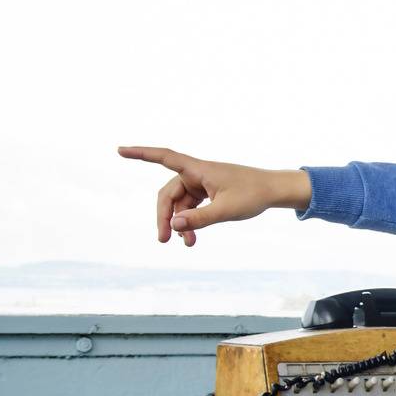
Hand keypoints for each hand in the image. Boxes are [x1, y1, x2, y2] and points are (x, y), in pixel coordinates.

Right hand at [117, 146, 309, 246]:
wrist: (274, 191)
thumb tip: (174, 225)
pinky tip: (191, 238)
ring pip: (180, 204)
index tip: (120, 150)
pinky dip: (190, 221)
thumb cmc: (253, 194)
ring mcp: (202, 183)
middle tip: (163, 240)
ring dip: (180, 223)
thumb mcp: (226, 210)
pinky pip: (191, 207)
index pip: (164, 157)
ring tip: (187, 245)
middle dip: (165, 216)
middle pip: (169, 194)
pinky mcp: (208, 192)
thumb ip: (199, 219)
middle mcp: (197, 174)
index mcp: (199, 169)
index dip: (141, 154)